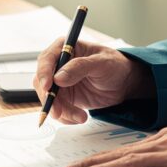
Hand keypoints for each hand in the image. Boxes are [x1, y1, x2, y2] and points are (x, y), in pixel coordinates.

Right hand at [33, 38, 154, 123]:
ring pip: (49, 98)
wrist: (124, 83)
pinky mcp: (64, 97)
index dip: (44, 73)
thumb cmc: (115, 65)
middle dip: (50, 99)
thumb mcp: (101, 63)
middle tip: (59, 112)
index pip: (46, 59)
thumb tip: (58, 77)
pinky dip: (66, 117)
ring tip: (80, 117)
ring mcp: (59, 82)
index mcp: (65, 48)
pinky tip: (80, 117)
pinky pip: (58, 109)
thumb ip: (80, 67)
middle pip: (42, 82)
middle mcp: (58, 65)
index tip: (48, 87)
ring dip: (61, 111)